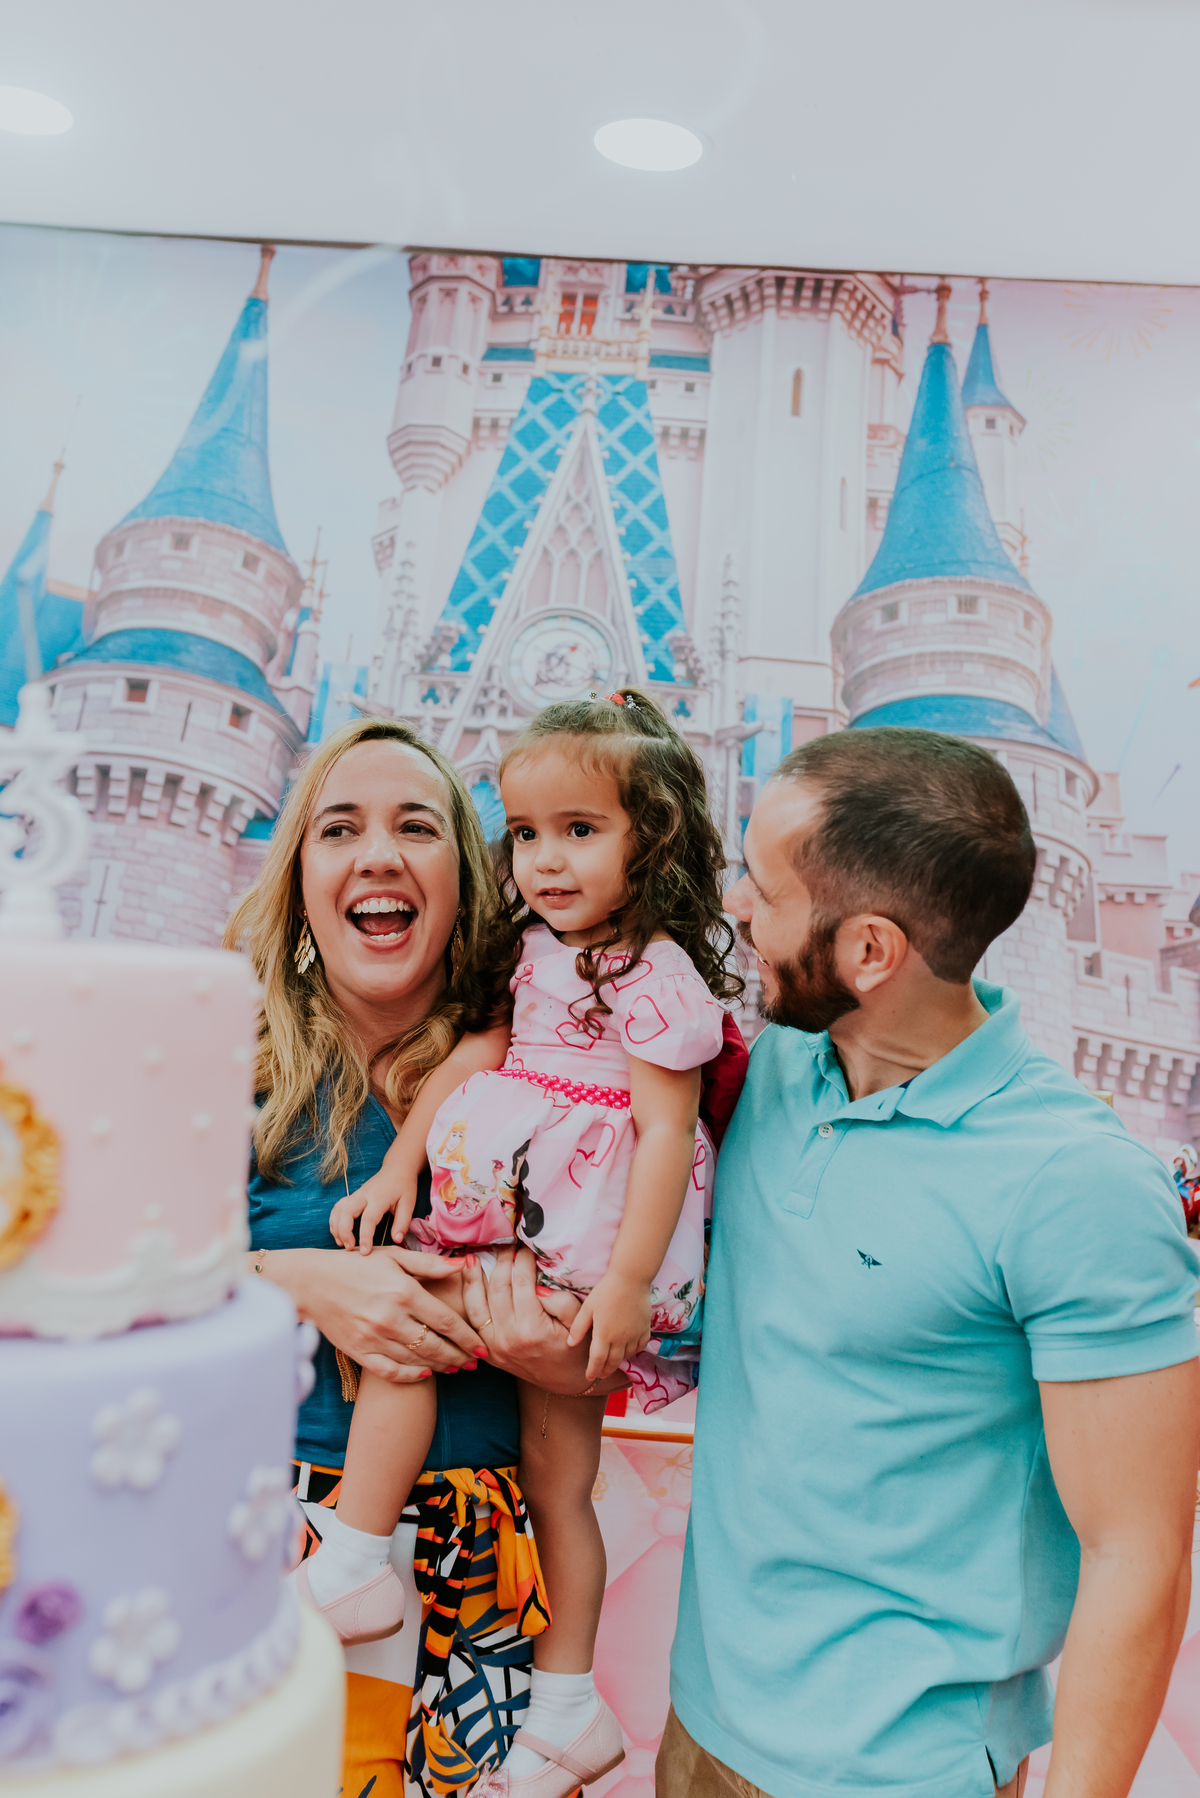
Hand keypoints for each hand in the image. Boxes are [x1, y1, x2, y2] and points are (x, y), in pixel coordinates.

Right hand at [261, 1245, 484, 1383]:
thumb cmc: (356, 1265)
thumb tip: (461, 1265)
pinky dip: (410, 1376)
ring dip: (439, 1366)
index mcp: (404, 1292)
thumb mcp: (394, 1256)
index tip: (482, 1348)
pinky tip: (424, 1374)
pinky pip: (390, 1371)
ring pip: (416, 1361)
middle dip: (459, 1356)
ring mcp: (374, 1337)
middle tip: (473, 1363)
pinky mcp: (359, 1351)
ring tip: (455, 1367)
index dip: (468, 1337)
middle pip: (435, 1346)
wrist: (312, 1282)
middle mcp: (391, 1318)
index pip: (446, 1321)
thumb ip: (429, 1264)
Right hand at [328, 1168, 415, 1254]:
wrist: (397, 1168)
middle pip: (346, 1212)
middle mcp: (364, 1195)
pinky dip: (334, 1220)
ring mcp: (356, 1194)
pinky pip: (338, 1207)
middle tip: (349, 1248)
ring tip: (341, 1243)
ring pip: (338, 1209)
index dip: (365, 1237)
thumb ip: (402, 1223)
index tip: (365, 1252)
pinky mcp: (352, 1196)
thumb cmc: (404, 1187)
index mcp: (379, 1198)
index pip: (368, 1219)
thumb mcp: (409, 1203)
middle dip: (344, 1232)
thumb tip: (396, 1240)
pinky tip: (338, 1233)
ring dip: (336, 1227)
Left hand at [459, 1246, 628, 1396]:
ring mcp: (495, 1348)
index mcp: (531, 1330)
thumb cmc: (577, 1349)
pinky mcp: (489, 1353)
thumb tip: (537, 1284)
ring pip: (476, 1306)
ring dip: (473, 1279)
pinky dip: (468, 1302)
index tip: (526, 1244)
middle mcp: (508, 1339)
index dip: (523, 1258)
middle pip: (497, 1289)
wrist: (568, 1383)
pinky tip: (468, 1284)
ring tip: (472, 1257)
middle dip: (501, 1261)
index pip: (521, 1282)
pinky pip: (473, 1323)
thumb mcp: (579, 1323)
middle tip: (507, 1244)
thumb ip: (561, 1301)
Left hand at [568, 1271, 650, 1381]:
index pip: (597, 1360)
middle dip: (605, 1371)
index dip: (593, 1371)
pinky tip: (628, 1349)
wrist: (631, 1278)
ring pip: (626, 1356)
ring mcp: (634, 1335)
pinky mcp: (645, 1329)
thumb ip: (579, 1327)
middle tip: (599, 1374)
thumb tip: (569, 1344)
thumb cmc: (606, 1291)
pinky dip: (633, 1352)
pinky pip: (640, 1347)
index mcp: (604, 1334)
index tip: (589, 1377)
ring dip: (618, 1361)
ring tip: (612, 1362)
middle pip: (613, 1362)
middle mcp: (620, 1339)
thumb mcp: (588, 1307)